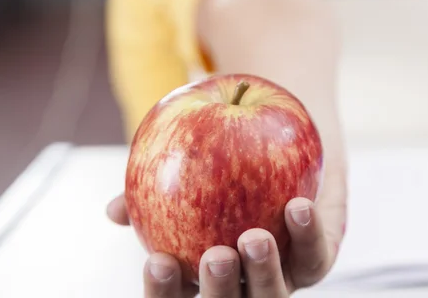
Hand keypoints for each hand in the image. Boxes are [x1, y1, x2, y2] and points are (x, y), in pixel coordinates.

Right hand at [106, 181, 345, 296]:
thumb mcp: (182, 168)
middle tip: (215, 257)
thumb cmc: (217, 159)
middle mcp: (240, 282)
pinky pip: (313, 256)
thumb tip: (113, 210)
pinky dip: (306, 235)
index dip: (164, 291)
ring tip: (255, 236)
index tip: (158, 260)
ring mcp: (279, 275)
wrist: (276, 144)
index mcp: (200, 272)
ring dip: (263, 271)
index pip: (175, 297)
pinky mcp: (314, 258)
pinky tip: (298, 206)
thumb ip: (149, 189)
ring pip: (272, 296)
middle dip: (220, 289)